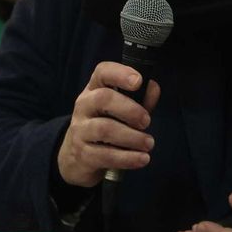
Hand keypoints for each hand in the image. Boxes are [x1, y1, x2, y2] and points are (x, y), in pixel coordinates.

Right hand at [56, 62, 159, 187]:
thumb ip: (140, 100)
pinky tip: (141, 159)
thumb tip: (153, 87)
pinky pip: (105, 155)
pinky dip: (127, 158)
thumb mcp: (122, 111)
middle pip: (103, 99)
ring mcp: (80, 130)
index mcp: (94, 90)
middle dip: (130, 110)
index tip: (138, 81)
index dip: (120, 73)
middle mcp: (83, 106)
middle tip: (147, 121)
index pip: (102, 73)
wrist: (78, 157)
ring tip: (148, 143)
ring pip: (104, 129)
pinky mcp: (82, 154)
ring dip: (132, 137)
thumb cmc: (107, 126)